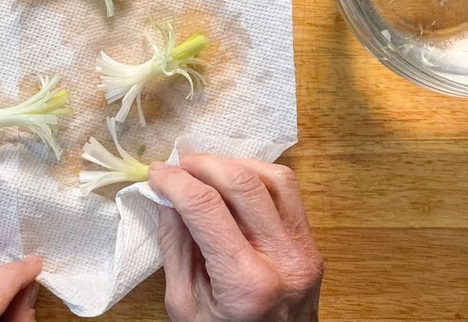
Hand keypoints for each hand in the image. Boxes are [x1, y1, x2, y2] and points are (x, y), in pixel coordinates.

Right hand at [149, 155, 322, 321]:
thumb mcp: (184, 303)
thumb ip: (175, 246)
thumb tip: (166, 196)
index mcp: (246, 283)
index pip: (207, 208)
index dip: (176, 182)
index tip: (155, 172)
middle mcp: (284, 260)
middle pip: (243, 184)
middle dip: (203, 165)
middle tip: (177, 166)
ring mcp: (305, 250)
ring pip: (274, 178)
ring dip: (233, 165)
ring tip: (203, 171)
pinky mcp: (311, 245)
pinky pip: (288, 193)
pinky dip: (258, 177)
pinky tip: (232, 182)